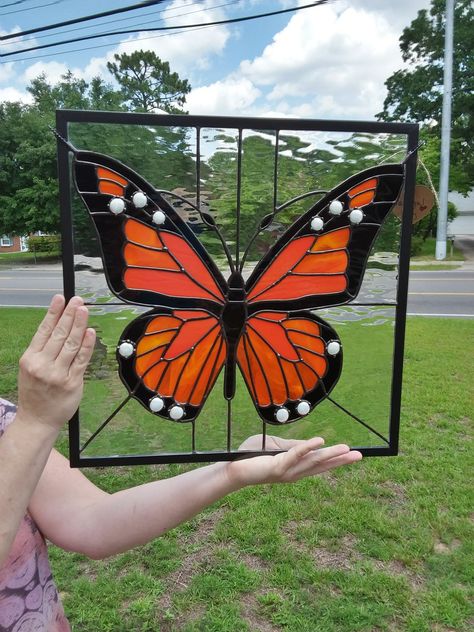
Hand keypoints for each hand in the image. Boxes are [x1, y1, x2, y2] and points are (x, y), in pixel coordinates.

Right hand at [16, 295, 95, 430]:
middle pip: (58, 334)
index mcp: (30, 358)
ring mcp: (57, 374)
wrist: (36, 420)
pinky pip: (81, 360)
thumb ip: (43, 349)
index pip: (43, 330)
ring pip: (71, 344)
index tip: (60, 298)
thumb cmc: (35, 392)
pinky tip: (91, 332)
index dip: (53, 313)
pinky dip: (87, 345)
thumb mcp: (30, 368)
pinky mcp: (72, 383)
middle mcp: (42, 365)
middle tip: (77, 300)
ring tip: (84, 310)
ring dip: (79, 325)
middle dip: (69, 315)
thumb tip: (58, 324)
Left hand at [224, 434, 361, 487]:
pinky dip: (308, 447)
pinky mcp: (277, 467)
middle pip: (321, 466)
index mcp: (295, 468)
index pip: (319, 463)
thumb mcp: (277, 447)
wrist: (233, 466)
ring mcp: (287, 472)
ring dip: (330, 455)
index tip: (352, 453)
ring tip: (346, 450)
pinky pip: (295, 454)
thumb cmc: (252, 456)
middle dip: (341, 460)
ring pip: (313, 462)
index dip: (335, 459)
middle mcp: (294, 473)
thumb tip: (312, 443)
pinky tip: (320, 441)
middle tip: (360, 456)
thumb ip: (292, 446)